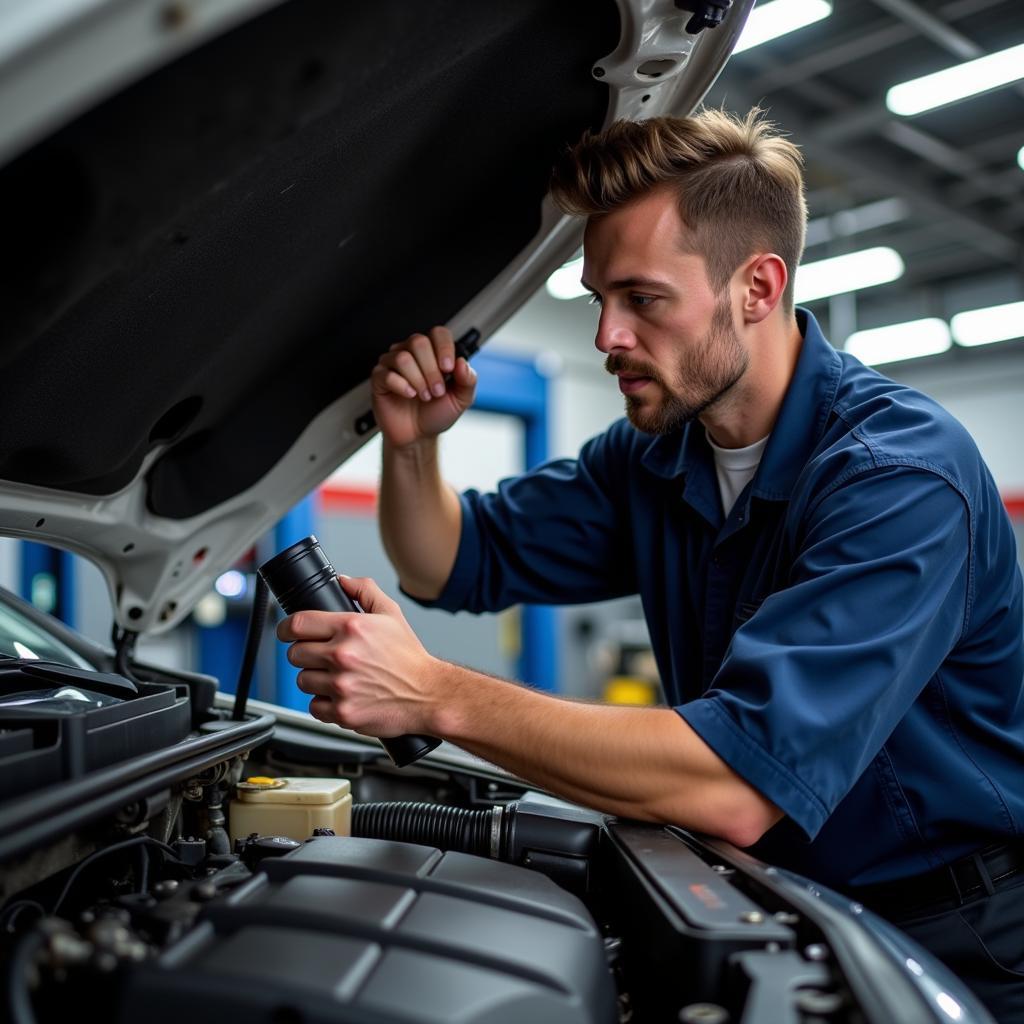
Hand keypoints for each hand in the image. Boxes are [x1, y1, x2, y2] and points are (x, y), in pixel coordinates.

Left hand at [277, 576, 442, 736]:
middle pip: (295, 653)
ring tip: (335, 676)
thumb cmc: (409, 657)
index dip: (286, 628)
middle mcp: (343, 655)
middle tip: (321, 656)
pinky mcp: (343, 712)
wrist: (427, 694)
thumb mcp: (392, 614)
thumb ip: (365, 591)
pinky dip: (323, 703)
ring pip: (302, 680)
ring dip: (314, 678)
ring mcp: (341, 685)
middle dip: (304, 653)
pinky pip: (314, 706)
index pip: (298, 623)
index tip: (288, 632)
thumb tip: (342, 580)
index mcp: (352, 627)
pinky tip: (340, 695)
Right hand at [370, 326, 476, 448]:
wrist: (418, 436)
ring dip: (418, 380)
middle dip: (431, 370)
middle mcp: (412, 353)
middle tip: (437, 391)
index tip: (448, 369)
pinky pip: (386, 373)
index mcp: (433, 353)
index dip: (444, 348)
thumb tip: (462, 362)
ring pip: (403, 357)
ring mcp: (393, 364)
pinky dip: (401, 386)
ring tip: (424, 396)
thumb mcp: (461, 399)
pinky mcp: (379, 378)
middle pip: (418, 342)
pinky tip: (409, 395)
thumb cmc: (436, 414)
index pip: (438, 334)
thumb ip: (468, 380)